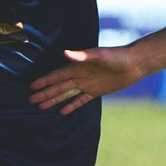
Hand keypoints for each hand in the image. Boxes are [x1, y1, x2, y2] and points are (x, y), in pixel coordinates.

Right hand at [28, 47, 146, 115]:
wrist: (134, 63)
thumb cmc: (117, 56)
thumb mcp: (99, 55)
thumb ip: (82, 56)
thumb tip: (65, 53)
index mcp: (78, 67)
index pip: (57, 76)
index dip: (45, 81)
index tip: (32, 86)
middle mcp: (80, 76)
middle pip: (59, 87)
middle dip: (45, 93)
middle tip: (31, 100)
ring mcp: (87, 84)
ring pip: (67, 94)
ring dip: (54, 100)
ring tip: (41, 107)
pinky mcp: (96, 92)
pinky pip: (81, 100)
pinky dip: (72, 106)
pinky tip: (62, 112)